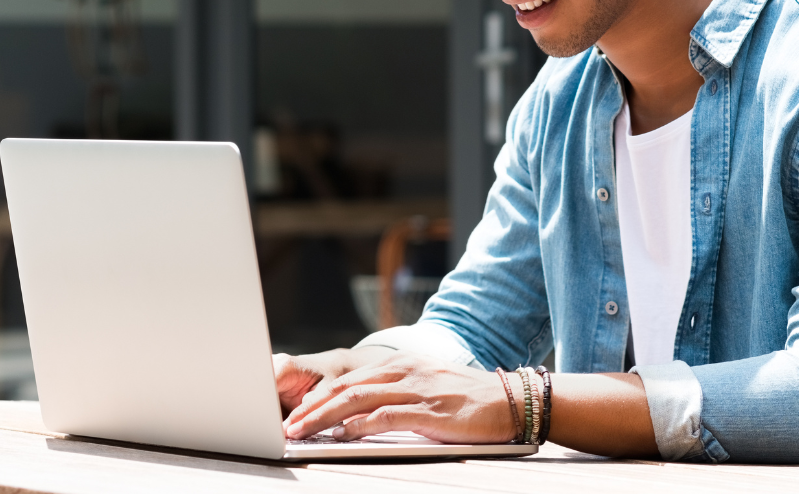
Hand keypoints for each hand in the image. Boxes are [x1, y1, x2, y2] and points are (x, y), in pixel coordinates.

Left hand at [282, 353, 517, 443]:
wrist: (510, 400)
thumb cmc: (467, 400)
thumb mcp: (426, 389)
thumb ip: (393, 396)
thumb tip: (354, 418)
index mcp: (402, 364)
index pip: (348, 378)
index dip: (317, 395)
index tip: (295, 412)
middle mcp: (405, 371)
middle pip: (346, 386)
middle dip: (312, 406)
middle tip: (288, 424)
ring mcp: (417, 389)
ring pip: (358, 399)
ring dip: (324, 416)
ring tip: (302, 431)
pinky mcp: (430, 411)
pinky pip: (386, 416)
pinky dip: (359, 425)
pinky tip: (341, 435)